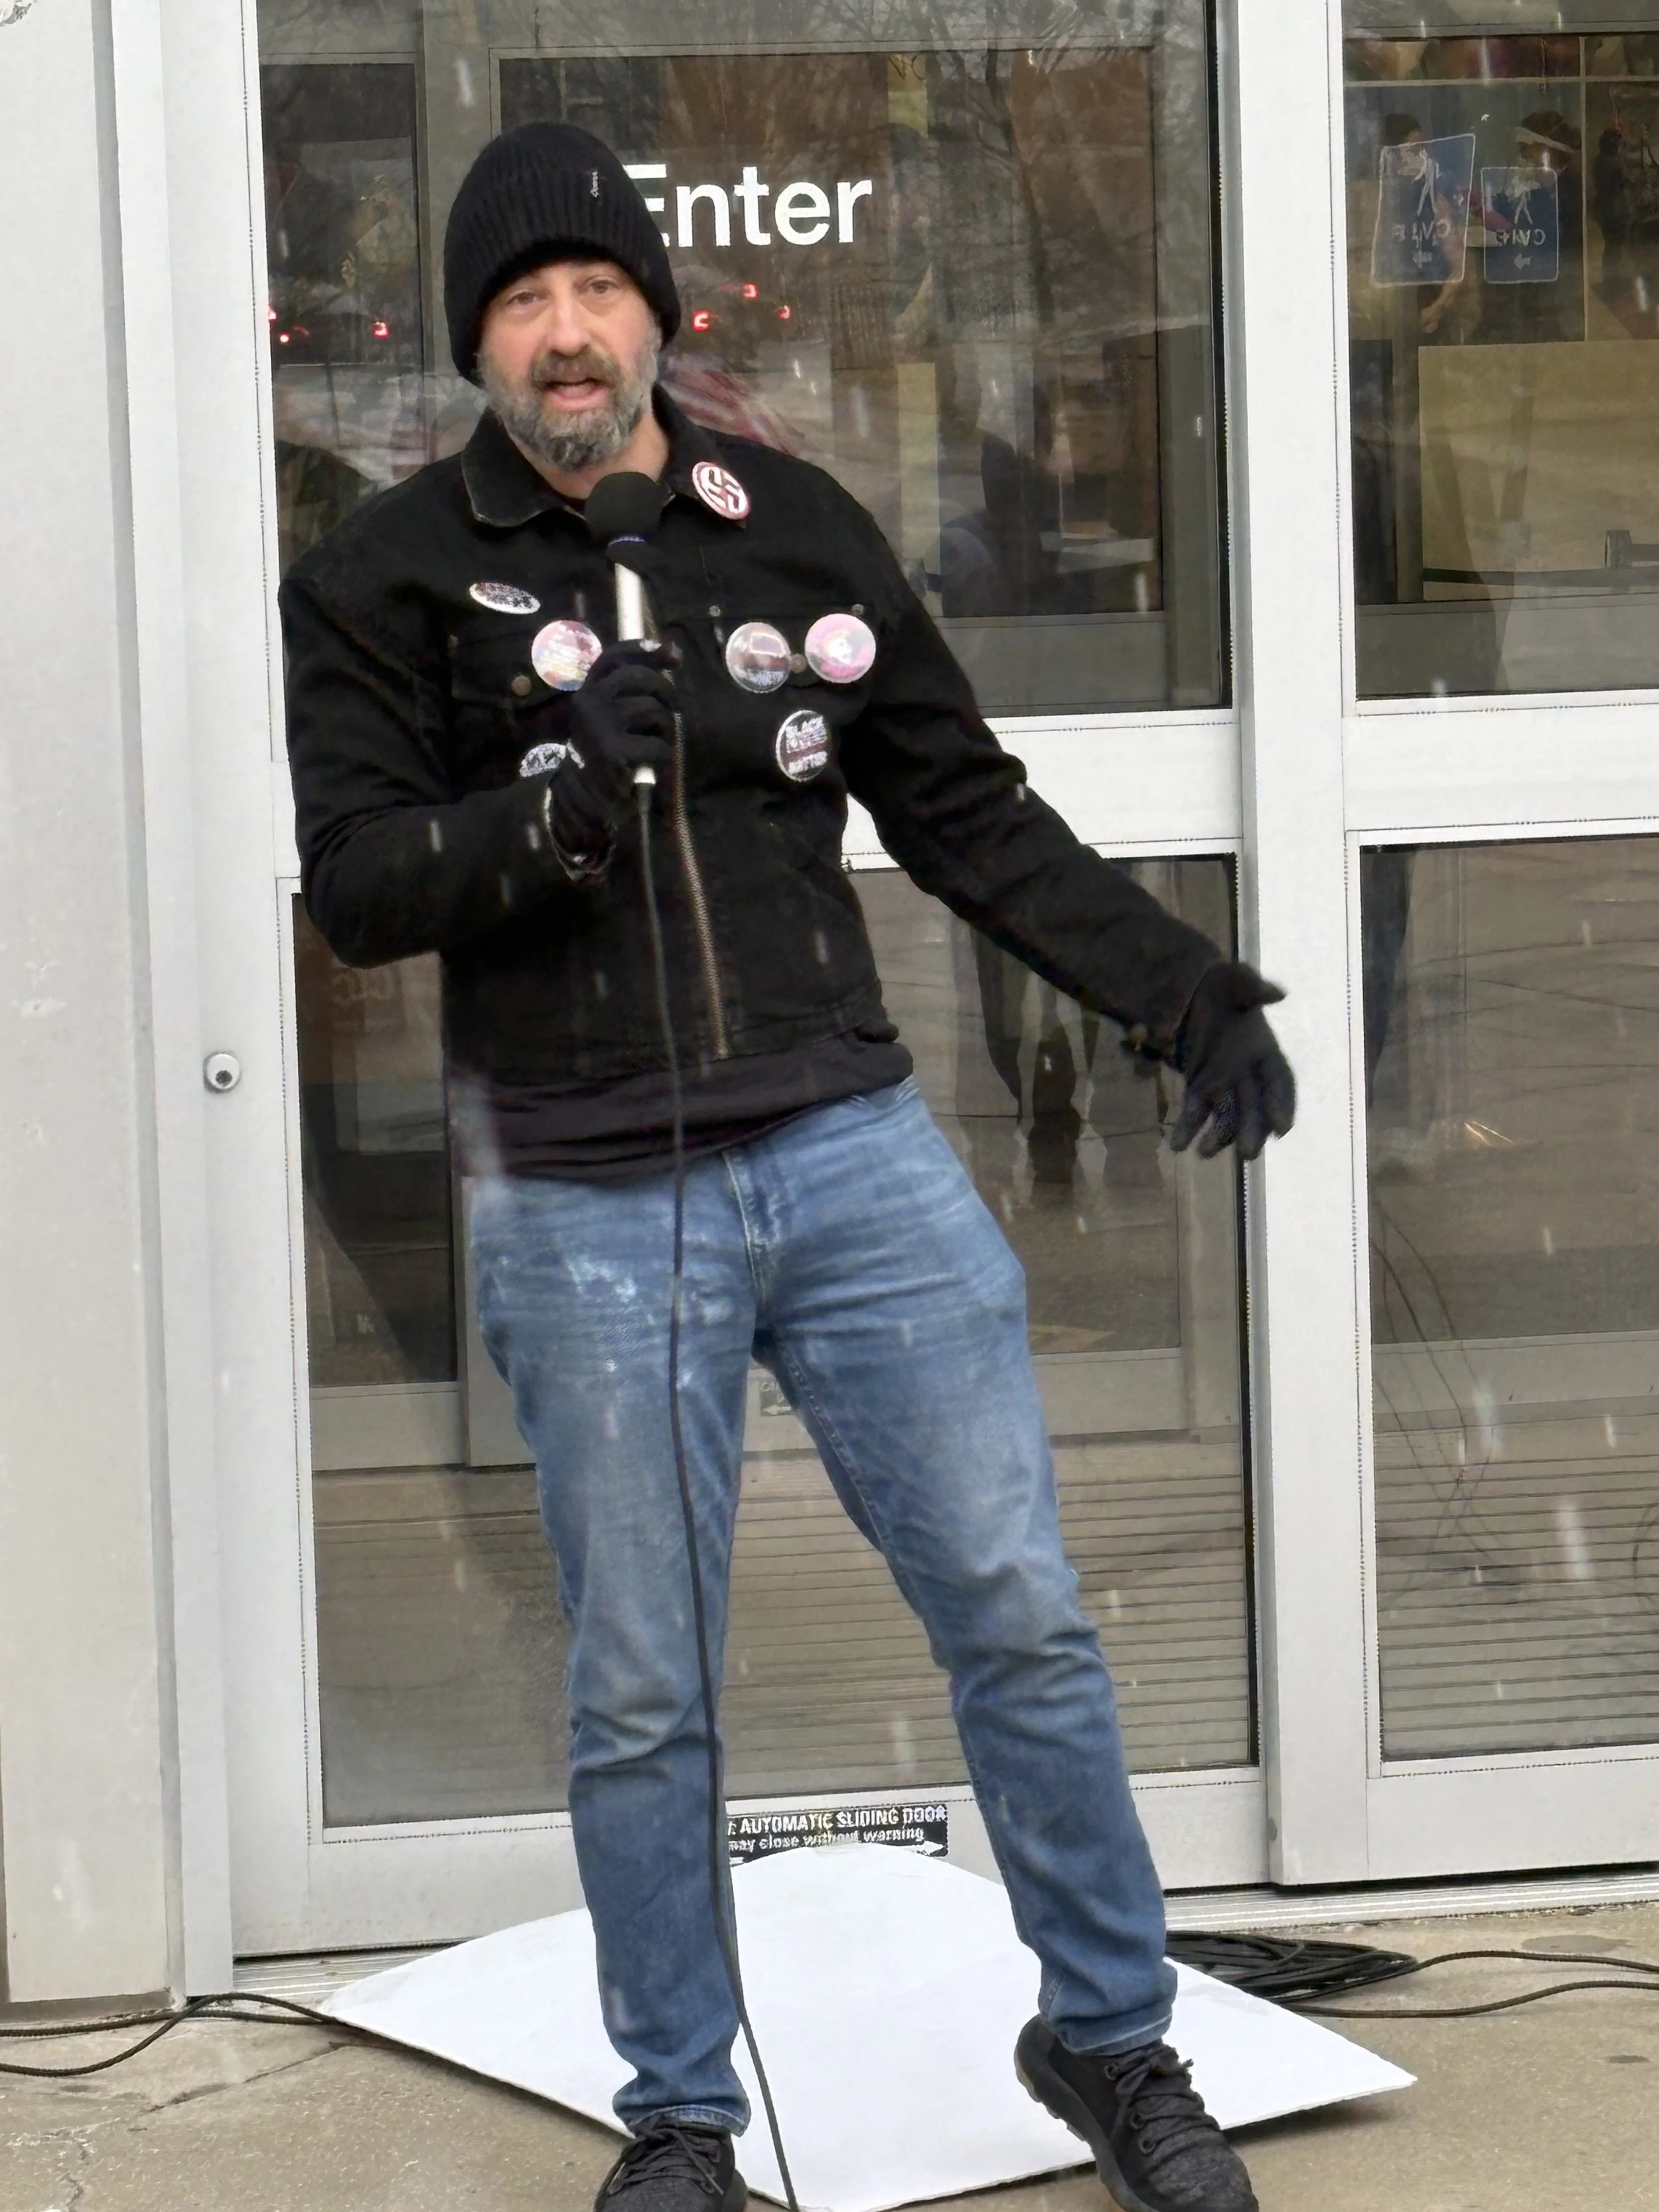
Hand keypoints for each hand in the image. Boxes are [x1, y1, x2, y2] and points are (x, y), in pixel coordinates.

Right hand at [546, 640, 674, 860]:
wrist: (589, 799)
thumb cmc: (609, 753)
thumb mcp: (613, 714)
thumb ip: (634, 687)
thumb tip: (673, 650)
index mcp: (587, 691)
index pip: (615, 656)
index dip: (646, 650)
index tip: (674, 655)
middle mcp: (587, 703)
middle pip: (639, 678)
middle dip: (665, 691)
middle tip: (674, 708)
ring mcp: (599, 727)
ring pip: (653, 711)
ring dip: (665, 728)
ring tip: (655, 742)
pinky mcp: (613, 753)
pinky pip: (659, 744)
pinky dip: (664, 755)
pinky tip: (652, 765)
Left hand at [1168, 961, 1295, 1161]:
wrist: (1189, 987)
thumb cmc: (1219, 984)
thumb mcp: (1235, 980)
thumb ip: (1254, 988)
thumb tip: (1278, 993)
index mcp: (1263, 1048)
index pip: (1279, 1080)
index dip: (1283, 1103)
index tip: (1283, 1128)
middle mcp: (1247, 1071)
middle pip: (1254, 1106)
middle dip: (1253, 1130)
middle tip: (1249, 1153)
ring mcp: (1222, 1081)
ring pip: (1226, 1115)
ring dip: (1219, 1136)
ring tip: (1204, 1152)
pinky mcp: (1197, 1086)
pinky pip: (1196, 1111)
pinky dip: (1189, 1127)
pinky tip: (1178, 1144)